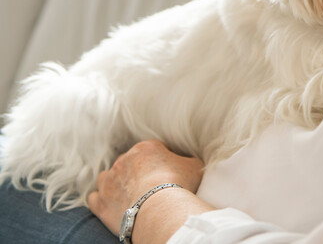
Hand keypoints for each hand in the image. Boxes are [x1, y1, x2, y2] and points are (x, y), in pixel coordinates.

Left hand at [88, 140, 204, 236]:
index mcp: (146, 148)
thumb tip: (189, 161)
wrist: (159, 208)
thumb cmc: (178, 184)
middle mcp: (123, 160)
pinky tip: (112, 204)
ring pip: (107, 177)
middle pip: (129, 162)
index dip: (162, 159)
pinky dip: (101, 199)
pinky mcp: (100, 202)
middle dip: (138, 171)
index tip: (169, 171)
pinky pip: (94, 198)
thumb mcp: (194, 165)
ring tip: (129, 193)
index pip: (154, 148)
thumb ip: (189, 160)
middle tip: (151, 184)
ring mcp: (109, 181)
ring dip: (115, 183)